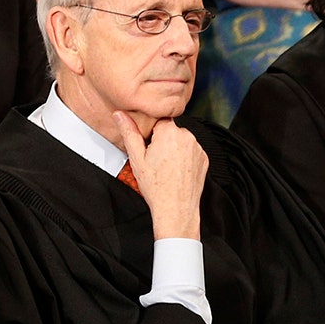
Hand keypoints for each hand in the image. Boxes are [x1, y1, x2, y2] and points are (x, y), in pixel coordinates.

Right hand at [113, 112, 206, 240]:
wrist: (176, 209)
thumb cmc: (156, 187)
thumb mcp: (137, 159)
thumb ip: (129, 132)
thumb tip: (120, 115)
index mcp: (169, 132)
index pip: (159, 120)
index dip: (151, 134)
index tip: (148, 147)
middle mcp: (187, 136)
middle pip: (171, 130)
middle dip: (163, 141)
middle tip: (156, 161)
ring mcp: (197, 148)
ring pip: (182, 141)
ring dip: (174, 149)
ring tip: (166, 168)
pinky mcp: (204, 158)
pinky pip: (191, 151)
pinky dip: (184, 158)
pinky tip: (176, 171)